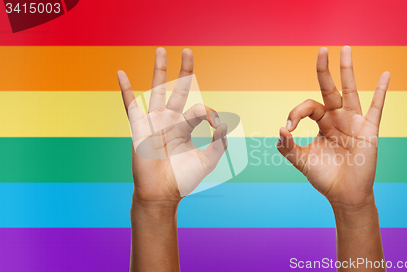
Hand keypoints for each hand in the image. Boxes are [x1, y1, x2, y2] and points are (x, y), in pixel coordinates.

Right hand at [117, 48, 227, 205]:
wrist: (162, 194)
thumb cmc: (183, 179)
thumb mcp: (208, 160)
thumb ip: (219, 143)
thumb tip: (224, 123)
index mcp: (185, 126)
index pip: (198, 107)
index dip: (209, 112)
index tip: (216, 123)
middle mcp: (170, 120)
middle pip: (178, 89)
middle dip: (184, 70)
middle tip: (188, 51)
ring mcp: (154, 122)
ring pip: (156, 90)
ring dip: (158, 70)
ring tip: (161, 50)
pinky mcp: (139, 128)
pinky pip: (130, 105)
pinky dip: (125, 89)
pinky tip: (121, 73)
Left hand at [277, 46, 389, 209]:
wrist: (344, 195)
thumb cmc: (324, 177)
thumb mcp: (301, 161)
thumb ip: (288, 147)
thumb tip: (279, 129)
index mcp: (322, 123)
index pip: (309, 107)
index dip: (296, 113)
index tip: (288, 128)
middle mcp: (338, 118)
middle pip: (330, 89)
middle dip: (324, 70)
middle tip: (321, 50)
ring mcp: (354, 122)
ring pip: (351, 91)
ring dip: (348, 70)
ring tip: (346, 49)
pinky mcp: (369, 131)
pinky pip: (376, 108)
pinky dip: (381, 91)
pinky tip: (386, 74)